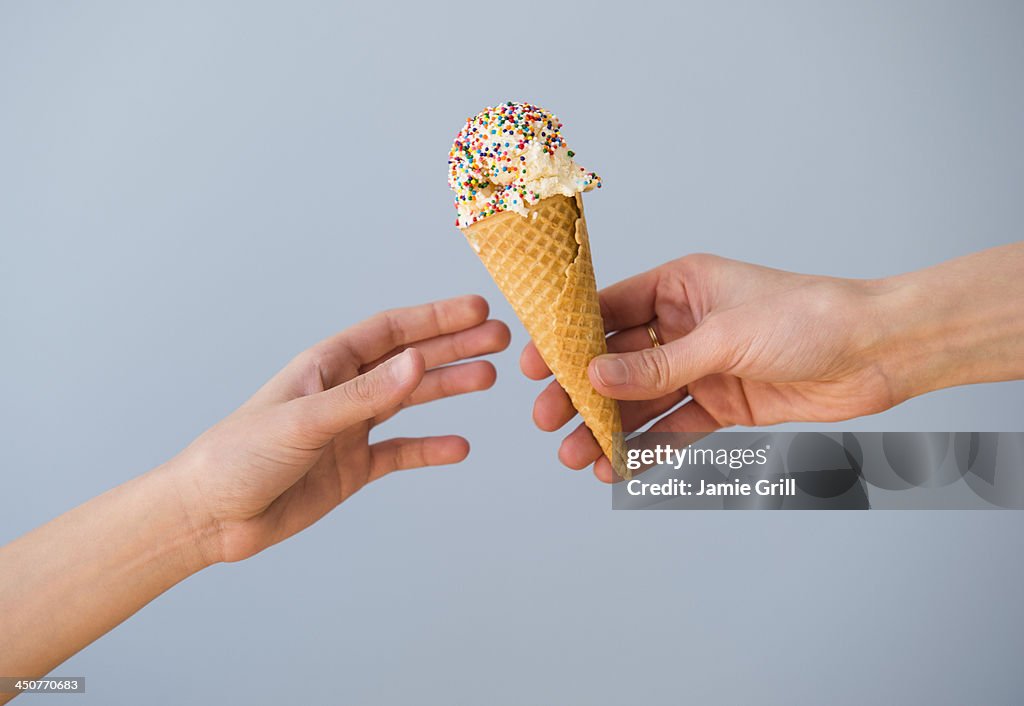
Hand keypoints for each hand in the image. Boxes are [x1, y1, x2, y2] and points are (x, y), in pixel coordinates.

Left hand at [173, 295, 509, 561]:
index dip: (435, 317)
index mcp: (326, 366)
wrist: (210, 517)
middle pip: (409, 360)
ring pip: (409, 401)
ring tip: (489, 378)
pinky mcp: (351, 468)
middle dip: (454, 346)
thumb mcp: (305, 421)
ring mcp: (349, 430)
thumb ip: (365, 396)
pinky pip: (400, 453)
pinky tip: (459, 447)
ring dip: (448, 387)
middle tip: (501, 340)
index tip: (478, 310)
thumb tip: (418, 362)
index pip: (391, 331)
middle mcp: (343, 392)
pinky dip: (430, 449)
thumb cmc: (239, 456)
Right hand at [522, 254, 898, 482]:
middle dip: (582, 392)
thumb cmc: (809, 318)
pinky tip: (622, 467)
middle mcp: (686, 325)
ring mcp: (702, 366)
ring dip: (609, 428)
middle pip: (619, 360)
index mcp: (680, 287)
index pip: (609, 309)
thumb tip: (596, 376)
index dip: (569, 337)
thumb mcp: (724, 337)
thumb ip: (658, 363)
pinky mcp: (723, 403)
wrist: (878, 353)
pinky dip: (649, 447)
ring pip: (643, 400)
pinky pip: (676, 427)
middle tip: (549, 419)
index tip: (536, 364)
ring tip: (577, 456)